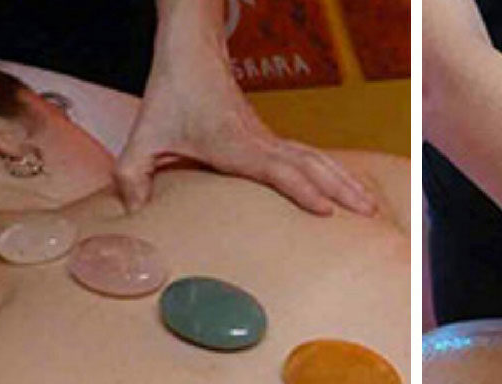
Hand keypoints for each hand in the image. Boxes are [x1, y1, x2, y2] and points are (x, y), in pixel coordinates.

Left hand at [115, 26, 375, 215]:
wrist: (192, 53)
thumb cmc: (173, 93)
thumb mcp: (145, 134)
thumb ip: (133, 174)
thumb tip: (130, 212)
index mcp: (235, 143)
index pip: (276, 168)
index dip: (301, 189)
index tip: (325, 210)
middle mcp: (261, 142)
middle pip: (312, 165)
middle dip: (342, 189)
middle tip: (368, 212)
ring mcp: (271, 140)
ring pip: (318, 160)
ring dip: (346, 181)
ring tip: (370, 205)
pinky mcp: (272, 140)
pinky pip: (312, 158)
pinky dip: (335, 173)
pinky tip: (349, 188)